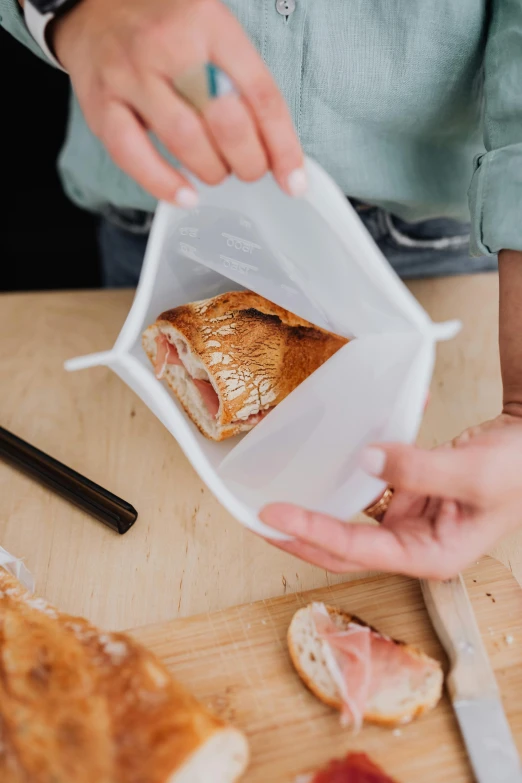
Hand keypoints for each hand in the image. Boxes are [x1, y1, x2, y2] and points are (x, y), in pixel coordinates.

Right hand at [51, 0, 303, 204]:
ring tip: (219, 172)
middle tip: (250, 170)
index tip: (293, 180)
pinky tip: (184, 195)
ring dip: (212, 170)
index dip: (282, 146)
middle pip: (224, 118)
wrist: (93, 10)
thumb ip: (245, 84)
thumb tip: (279, 151)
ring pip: (184, 138)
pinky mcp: (101, 104)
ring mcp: (131, 74)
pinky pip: (133, 155)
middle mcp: (169, 45)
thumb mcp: (214, 35)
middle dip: (248, 160)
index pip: (260, 93)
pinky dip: (163, 183)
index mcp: (210, 23)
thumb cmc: (165, 30)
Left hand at [259, 413, 521, 579]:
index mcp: (429, 555)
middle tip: (254, 517)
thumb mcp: (473, 473)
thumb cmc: (518, 469)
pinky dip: (349, 471)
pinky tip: (332, 451)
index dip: (310, 531)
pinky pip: (368, 488)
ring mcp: (408, 522)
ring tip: (274, 496)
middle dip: (297, 533)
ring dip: (314, 507)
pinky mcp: (407, 498)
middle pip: (341, 546)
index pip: (356, 550)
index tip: (271, 515)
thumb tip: (366, 460)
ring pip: (348, 520)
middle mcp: (413, 544)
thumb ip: (419, 470)